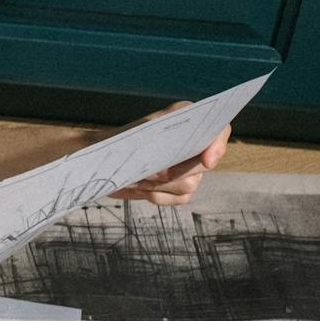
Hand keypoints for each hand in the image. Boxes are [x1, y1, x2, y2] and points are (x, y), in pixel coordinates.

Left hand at [109, 101, 231, 206]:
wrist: (101, 160)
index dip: (218, 145)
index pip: (219, 130)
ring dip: (160, 184)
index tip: (207, 161)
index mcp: (187, 122)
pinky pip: (180, 198)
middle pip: (203, 165)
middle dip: (175, 171)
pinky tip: (141, 188)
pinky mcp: (178, 188)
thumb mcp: (140, 131)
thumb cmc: (119, 140)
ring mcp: (188, 169)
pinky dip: (159, 196)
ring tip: (138, 177)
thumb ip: (164, 137)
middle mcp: (193, 145)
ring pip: (189, 185)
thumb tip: (178, 162)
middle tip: (149, 172)